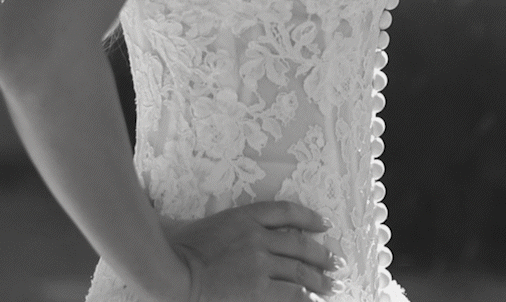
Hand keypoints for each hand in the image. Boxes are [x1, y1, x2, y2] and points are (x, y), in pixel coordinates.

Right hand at [169, 199, 336, 300]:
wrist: (171, 271)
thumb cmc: (177, 248)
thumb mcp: (207, 223)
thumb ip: (227, 226)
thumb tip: (236, 233)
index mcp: (245, 216)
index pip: (286, 212)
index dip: (308, 218)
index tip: (322, 225)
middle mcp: (259, 237)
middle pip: (300, 245)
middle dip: (321, 256)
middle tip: (334, 264)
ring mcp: (260, 263)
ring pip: (299, 271)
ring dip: (318, 280)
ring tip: (329, 287)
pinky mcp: (258, 289)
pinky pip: (291, 294)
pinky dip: (304, 297)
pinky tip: (312, 300)